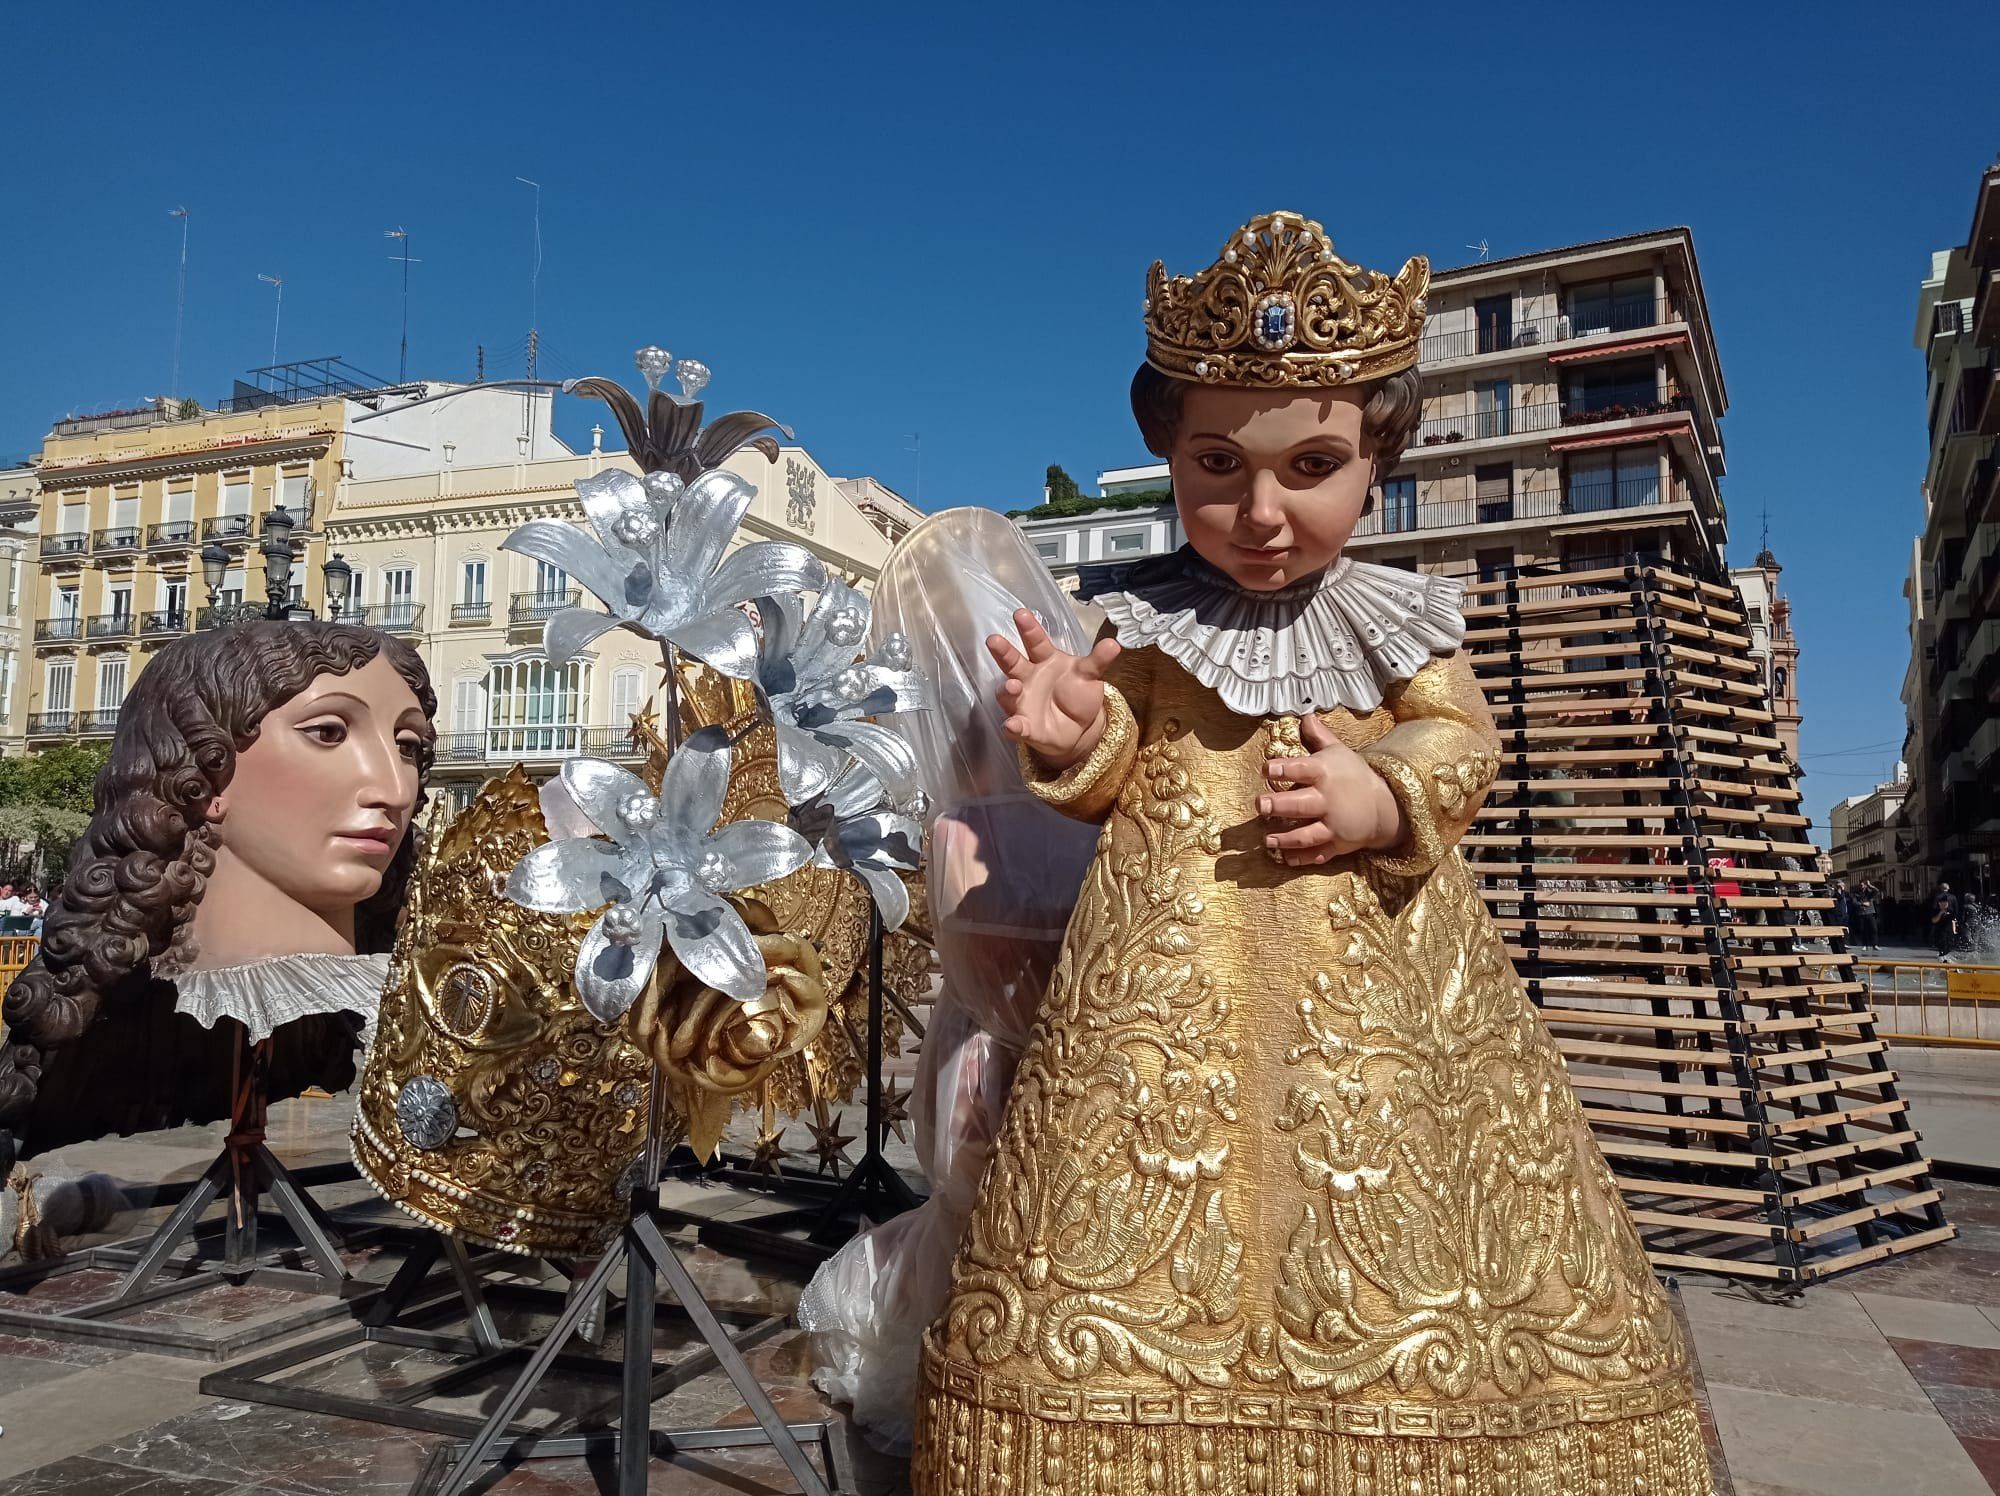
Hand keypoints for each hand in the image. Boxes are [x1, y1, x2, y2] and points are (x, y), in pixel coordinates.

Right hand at [987, 609, 1121, 770]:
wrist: (1078, 727)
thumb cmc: (1078, 693)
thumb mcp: (1090, 675)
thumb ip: (1098, 660)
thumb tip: (1114, 643)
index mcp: (1045, 660)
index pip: (1035, 641)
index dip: (1028, 628)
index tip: (1020, 614)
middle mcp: (1027, 678)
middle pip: (1012, 662)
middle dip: (1003, 652)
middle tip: (994, 640)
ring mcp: (1022, 702)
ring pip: (1008, 693)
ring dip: (1007, 689)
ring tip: (1012, 686)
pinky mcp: (1025, 726)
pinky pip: (1016, 726)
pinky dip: (1013, 726)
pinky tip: (1012, 725)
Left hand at [1259, 714, 1405, 865]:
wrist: (1385, 806)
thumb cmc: (1354, 775)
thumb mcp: (1339, 752)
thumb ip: (1318, 737)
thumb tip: (1304, 715)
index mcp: (1325, 774)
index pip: (1303, 769)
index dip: (1284, 768)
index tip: (1267, 768)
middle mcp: (1328, 800)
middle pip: (1301, 804)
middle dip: (1279, 805)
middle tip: (1260, 805)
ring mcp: (1333, 825)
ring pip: (1307, 834)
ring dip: (1286, 839)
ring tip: (1267, 840)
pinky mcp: (1337, 845)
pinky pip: (1319, 854)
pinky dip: (1303, 858)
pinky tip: (1286, 859)